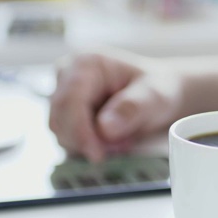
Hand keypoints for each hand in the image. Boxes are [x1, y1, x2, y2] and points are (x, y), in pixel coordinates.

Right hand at [49, 49, 183, 162]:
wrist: (158, 95)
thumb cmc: (157, 89)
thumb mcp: (155, 96)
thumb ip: (132, 108)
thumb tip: (105, 128)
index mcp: (86, 63)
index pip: (70, 100)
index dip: (79, 131)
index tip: (98, 154)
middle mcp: (67, 75)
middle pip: (59, 119)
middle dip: (86, 141)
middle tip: (121, 147)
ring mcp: (63, 95)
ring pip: (61, 133)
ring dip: (89, 145)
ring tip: (122, 141)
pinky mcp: (65, 115)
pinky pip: (68, 140)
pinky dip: (89, 147)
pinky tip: (112, 142)